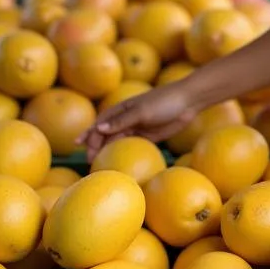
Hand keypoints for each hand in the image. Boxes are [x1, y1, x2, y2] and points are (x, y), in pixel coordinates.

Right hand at [79, 83, 196, 160]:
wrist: (188, 101)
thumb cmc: (164, 102)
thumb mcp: (142, 111)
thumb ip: (121, 121)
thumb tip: (98, 129)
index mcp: (121, 109)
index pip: (100, 124)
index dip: (89, 134)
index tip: (82, 146)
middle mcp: (125, 119)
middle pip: (106, 135)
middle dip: (95, 147)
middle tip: (89, 162)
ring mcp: (136, 128)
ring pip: (116, 142)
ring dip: (107, 152)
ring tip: (99, 166)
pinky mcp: (147, 136)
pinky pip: (131, 146)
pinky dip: (123, 153)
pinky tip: (117, 163)